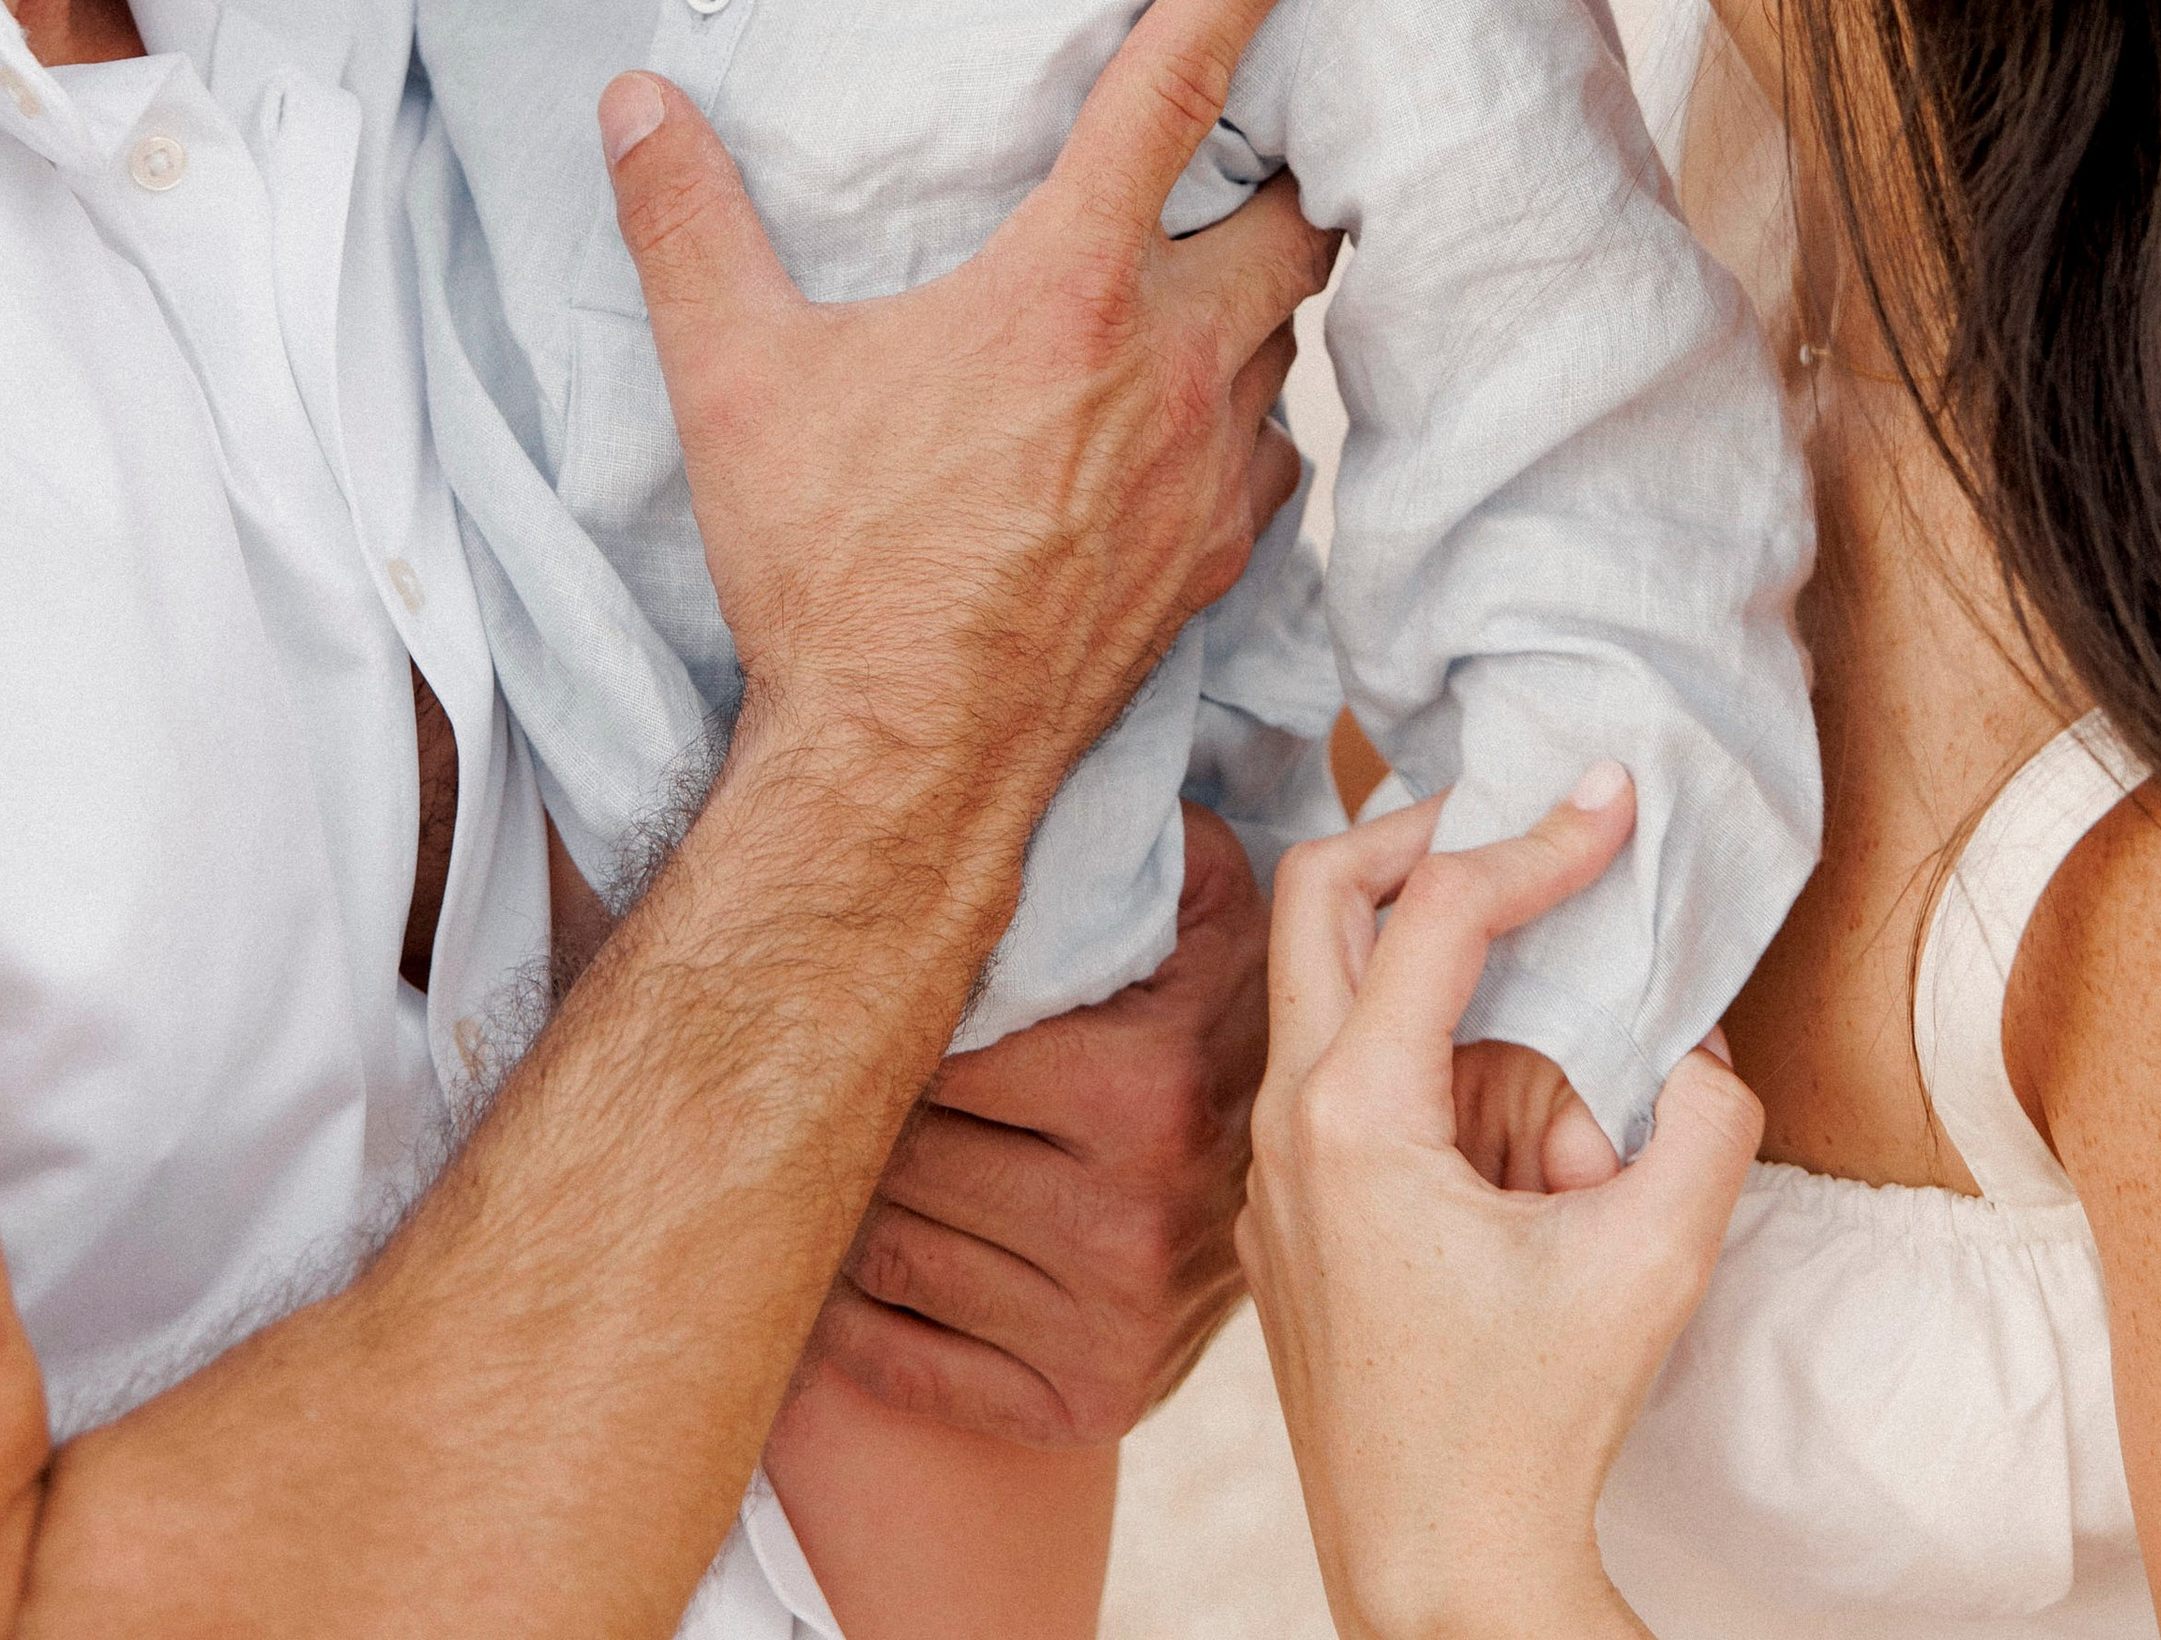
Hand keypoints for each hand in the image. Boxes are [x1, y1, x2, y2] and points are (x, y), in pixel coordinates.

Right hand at [602, 0, 1336, 834]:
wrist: (906, 767)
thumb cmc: (829, 567)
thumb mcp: (735, 381)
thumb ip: (688, 226)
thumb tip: (635, 103)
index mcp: (1068, 288)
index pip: (1179, 87)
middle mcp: (1171, 360)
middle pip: (1297, 215)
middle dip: (1294, 161)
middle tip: (1261, 132)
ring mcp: (1213, 464)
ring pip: (1294, 335)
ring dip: (1267, 292)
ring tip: (1217, 270)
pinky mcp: (1223, 553)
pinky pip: (1275, 449)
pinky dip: (1250, 411)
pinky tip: (1190, 416)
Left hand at [812, 801, 1268, 1440]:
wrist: (1334, 1168)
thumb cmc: (1224, 998)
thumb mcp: (1201, 887)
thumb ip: (1117, 830)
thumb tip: (1002, 757)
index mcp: (1141, 1087)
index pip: (928, 1055)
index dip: (890, 1017)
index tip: (869, 987)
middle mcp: (1127, 1218)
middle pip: (899, 1158)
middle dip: (856, 1112)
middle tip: (826, 1070)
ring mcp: (1107, 1325)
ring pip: (888, 1255)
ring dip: (846, 1206)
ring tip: (840, 1150)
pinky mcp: (1087, 1403)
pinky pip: (909, 1366)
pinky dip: (853, 1321)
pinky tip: (846, 1263)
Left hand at [1239, 783, 1762, 1639]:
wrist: (1441, 1579)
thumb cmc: (1534, 1428)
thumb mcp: (1652, 1261)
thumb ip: (1703, 1119)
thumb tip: (1694, 1044)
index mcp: (1352, 1114)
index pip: (1440, 912)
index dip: (1538, 841)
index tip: (1613, 801)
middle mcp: (1286, 1123)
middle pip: (1320, 895)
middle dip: (1426, 842)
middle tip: (1524, 833)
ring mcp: (1277, 1172)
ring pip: (1351, 1003)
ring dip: (1463, 1012)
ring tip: (1570, 1139)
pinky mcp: (1296, 1218)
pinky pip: (1360, 1089)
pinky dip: (1444, 1082)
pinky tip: (1529, 1160)